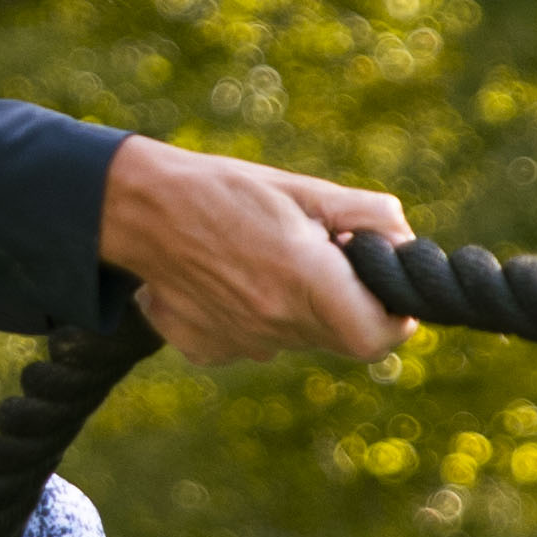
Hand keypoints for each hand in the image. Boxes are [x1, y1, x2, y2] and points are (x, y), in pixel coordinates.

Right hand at [100, 139, 415, 371]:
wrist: (136, 208)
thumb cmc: (223, 188)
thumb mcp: (302, 188)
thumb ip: (365, 214)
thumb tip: (401, 241)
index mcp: (304, 280)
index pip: (376, 337)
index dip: (393, 318)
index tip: (383, 285)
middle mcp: (274, 323)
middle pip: (339, 336)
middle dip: (346, 301)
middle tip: (323, 256)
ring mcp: (240, 342)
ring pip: (297, 337)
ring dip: (300, 306)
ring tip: (268, 258)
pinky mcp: (209, 349)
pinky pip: (254, 341)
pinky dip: (255, 315)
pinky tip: (231, 277)